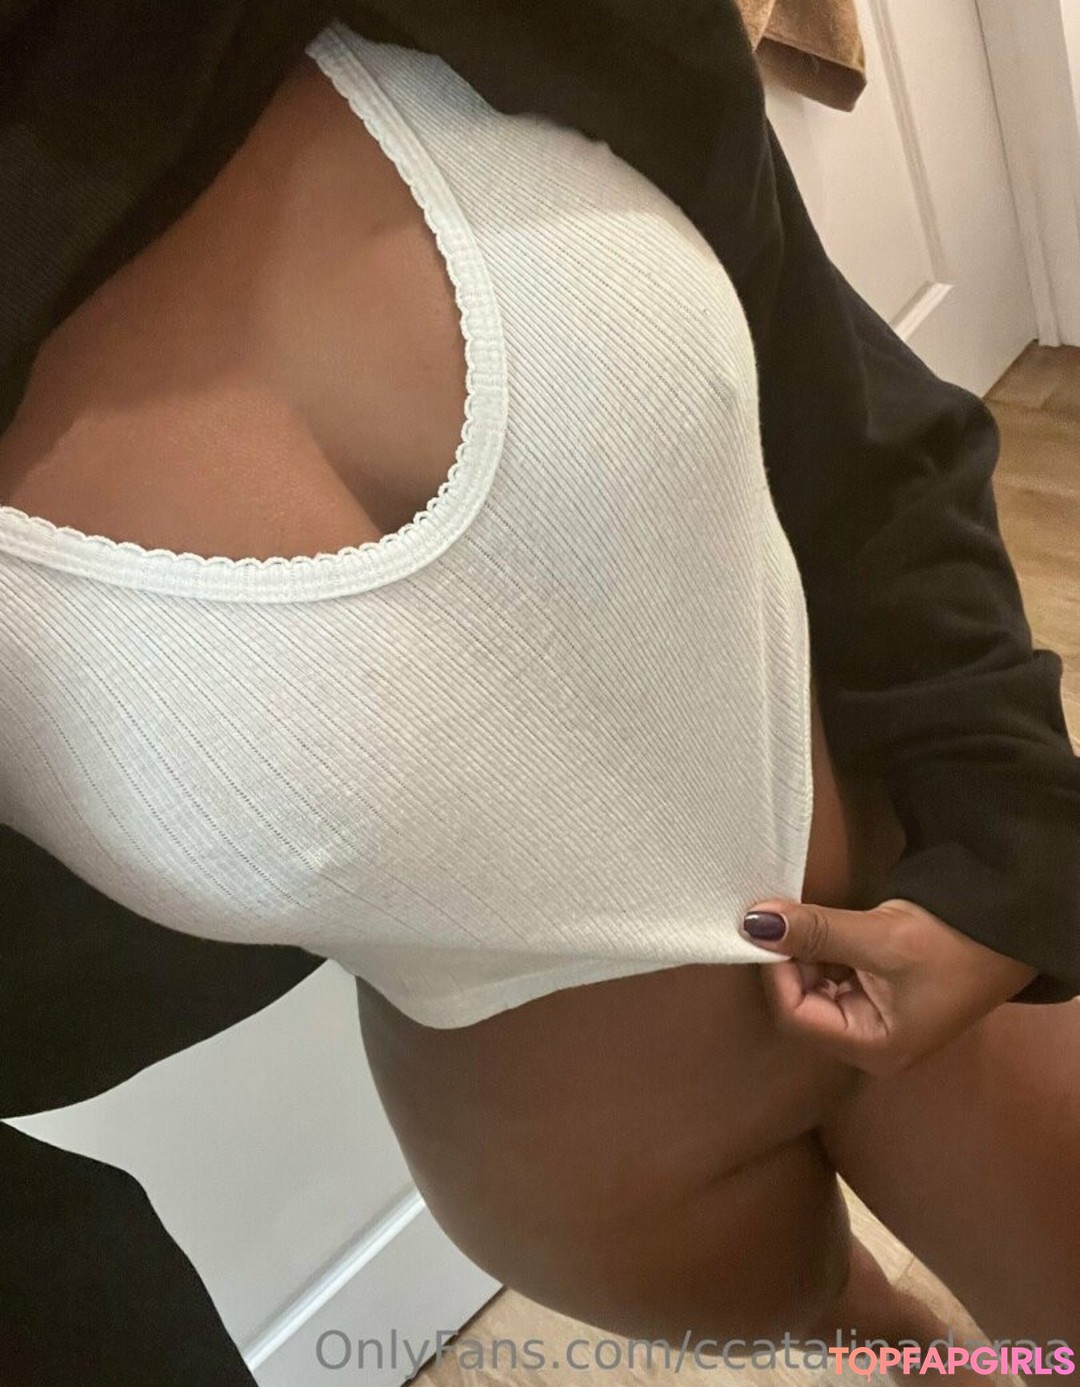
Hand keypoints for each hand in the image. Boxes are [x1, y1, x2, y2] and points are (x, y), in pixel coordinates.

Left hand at [738, 897, 1037, 1075]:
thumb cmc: (954, 944)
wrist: (1004, 924)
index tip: (765, 928)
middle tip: (778, 917)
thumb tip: (755, 923)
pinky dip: (820, 947)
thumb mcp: (880, 937)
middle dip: (788, 961)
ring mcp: (872, 1014)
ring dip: (803, 951)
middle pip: (800, 1003)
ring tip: (802, 916)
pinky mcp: (876, 989)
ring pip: (812, 984)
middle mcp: (868, 1039)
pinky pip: (831, 971)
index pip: (796, 1016)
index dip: (776, 972)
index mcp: (872, 1046)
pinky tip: (820, 924)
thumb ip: (816, 933)